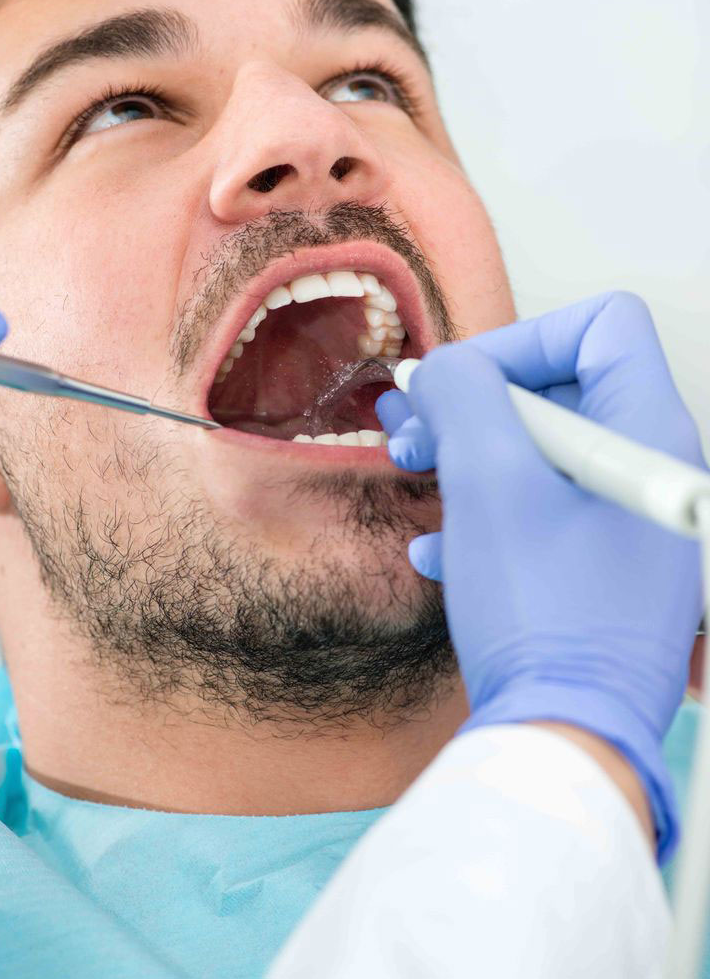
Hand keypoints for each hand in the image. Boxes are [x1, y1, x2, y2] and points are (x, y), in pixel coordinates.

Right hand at [377, 291, 705, 862]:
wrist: (568, 739)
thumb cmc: (543, 614)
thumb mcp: (489, 481)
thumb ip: (464, 394)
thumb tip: (442, 369)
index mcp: (648, 433)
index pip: (600, 328)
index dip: (523, 339)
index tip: (463, 385)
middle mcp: (651, 471)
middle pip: (562, 391)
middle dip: (475, 406)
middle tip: (416, 432)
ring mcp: (630, 527)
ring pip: (543, 456)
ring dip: (470, 459)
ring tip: (417, 478)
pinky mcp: (605, 574)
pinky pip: (544, 517)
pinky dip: (489, 518)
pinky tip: (441, 551)